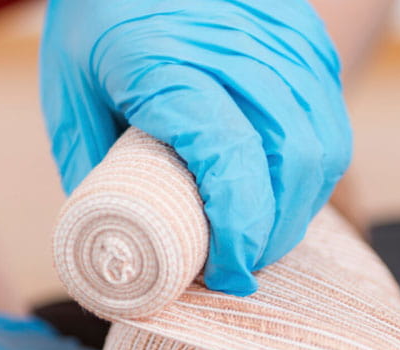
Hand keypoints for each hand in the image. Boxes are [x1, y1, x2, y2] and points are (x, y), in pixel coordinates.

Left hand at [39, 0, 351, 294]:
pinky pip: (329, 122)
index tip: (224, 273)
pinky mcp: (307, 39)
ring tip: (259, 236)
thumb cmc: (97, 18)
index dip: (239, 231)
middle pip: (292, 162)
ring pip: (323, 148)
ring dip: (298, 208)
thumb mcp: (70, 92)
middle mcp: (239, 47)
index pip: (231, 159)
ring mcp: (284, 39)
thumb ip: (97, 168)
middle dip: (273, 234)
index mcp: (167, 60)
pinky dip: (310, 169)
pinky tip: (277, 189)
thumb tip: (127, 247)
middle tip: (239, 267)